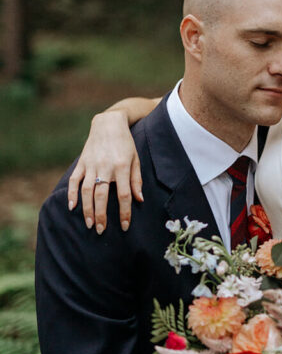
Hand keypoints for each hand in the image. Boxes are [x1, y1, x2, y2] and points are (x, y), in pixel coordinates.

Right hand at [67, 110, 142, 232]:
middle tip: (100, 230)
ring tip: (89, 224)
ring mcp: (91, 164)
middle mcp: (105, 167)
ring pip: (87, 190)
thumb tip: (139, 200)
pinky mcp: (81, 162)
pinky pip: (74, 180)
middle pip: (102, 195)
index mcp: (122, 167)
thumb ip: (136, 180)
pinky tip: (71, 207)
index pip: (124, 194)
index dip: (124, 212)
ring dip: (87, 209)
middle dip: (101, 215)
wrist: (109, 123)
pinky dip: (71, 194)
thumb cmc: (126, 144)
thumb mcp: (136, 159)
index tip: (124, 226)